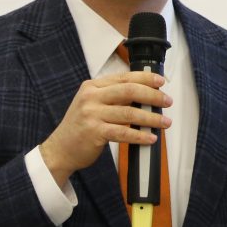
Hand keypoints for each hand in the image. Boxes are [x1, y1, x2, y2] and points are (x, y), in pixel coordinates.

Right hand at [38, 72, 171, 188]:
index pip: (124, 77)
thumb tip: (146, 96)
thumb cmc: (81, 127)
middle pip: (129, 91)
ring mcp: (91, 114)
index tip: (161, 82)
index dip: (145, 78)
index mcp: (92, 87)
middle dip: (153, 96)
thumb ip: (113, 97)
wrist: (60, 149)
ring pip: (129, 113)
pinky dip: (140, 136)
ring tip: (165, 123)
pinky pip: (123, 133)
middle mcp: (91, 97)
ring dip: (151, 118)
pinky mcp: (93, 132)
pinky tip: (151, 138)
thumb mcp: (92, 104)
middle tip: (167, 102)